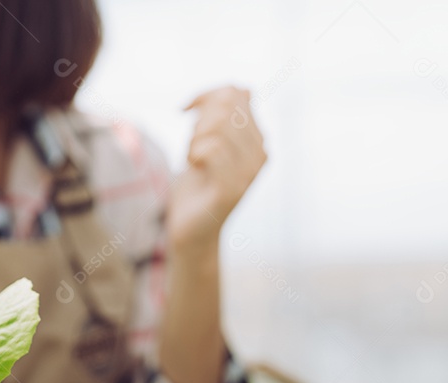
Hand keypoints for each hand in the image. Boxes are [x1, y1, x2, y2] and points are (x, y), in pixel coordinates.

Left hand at [165, 86, 266, 254]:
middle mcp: (261, 153)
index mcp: (258, 138)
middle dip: (198, 121)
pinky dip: (194, 154)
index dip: (205, 96)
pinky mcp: (232, 188)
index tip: (187, 111)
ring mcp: (249, 171)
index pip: (235, 93)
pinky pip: (210, 149)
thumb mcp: (208, 143)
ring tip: (194, 160)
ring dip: (194, 140)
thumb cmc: (196, 184)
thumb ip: (223, 116)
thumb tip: (242, 88)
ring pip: (217, 127)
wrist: (192, 229)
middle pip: (225, 106)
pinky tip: (195, 168)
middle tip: (192, 147)